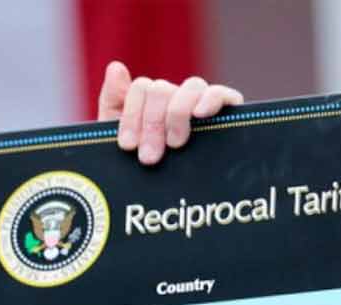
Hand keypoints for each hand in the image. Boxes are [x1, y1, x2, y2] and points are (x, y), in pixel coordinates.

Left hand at [97, 61, 243, 164]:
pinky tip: (200, 114)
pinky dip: (211, 99)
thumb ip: (113, 102)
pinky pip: (222, 94)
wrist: (163, 202)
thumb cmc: (140, 169)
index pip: (142, 88)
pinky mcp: (227, 114)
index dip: (132, 115)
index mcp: (151, 103)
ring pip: (192, 86)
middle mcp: (177, 99)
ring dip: (177, 114)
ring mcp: (201, 105)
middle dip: (152, 124)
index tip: (128, 145)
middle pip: (163, 89)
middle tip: (149, 157)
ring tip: (174, 144)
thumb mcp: (117, 139)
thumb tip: (115, 66)